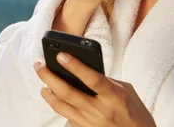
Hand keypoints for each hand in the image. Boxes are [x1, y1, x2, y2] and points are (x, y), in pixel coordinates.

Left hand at [34, 53, 155, 126]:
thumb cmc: (134, 113)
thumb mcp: (126, 92)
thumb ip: (106, 81)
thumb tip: (84, 71)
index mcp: (114, 97)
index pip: (91, 79)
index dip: (75, 66)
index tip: (61, 55)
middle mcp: (100, 111)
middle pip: (68, 92)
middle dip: (49, 76)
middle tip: (39, 65)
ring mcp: (90, 123)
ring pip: (60, 106)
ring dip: (47, 92)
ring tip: (43, 82)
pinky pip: (65, 116)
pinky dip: (57, 105)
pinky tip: (53, 96)